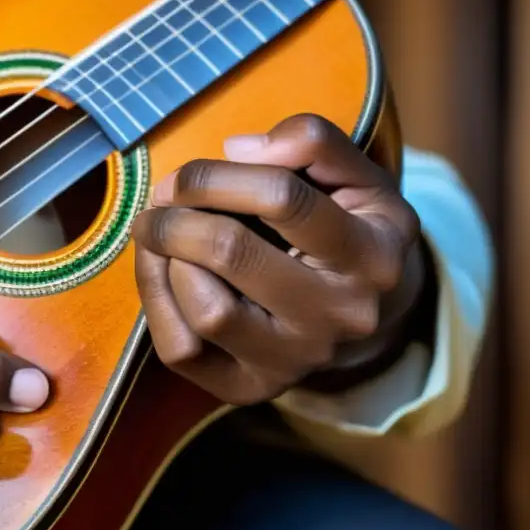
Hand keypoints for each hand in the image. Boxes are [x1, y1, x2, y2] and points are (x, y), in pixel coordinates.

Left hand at [132, 114, 425, 404]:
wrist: (360, 311)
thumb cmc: (349, 228)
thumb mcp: (357, 175)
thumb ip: (312, 142)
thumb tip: (238, 150)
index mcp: (372, 255)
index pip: (280, 198)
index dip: (214, 177)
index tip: (185, 176)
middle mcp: (339, 317)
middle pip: (230, 253)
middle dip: (176, 217)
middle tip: (161, 202)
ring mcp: (296, 362)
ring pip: (205, 310)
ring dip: (165, 260)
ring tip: (162, 236)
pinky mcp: (251, 388)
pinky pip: (180, 349)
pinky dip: (156, 303)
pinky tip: (163, 272)